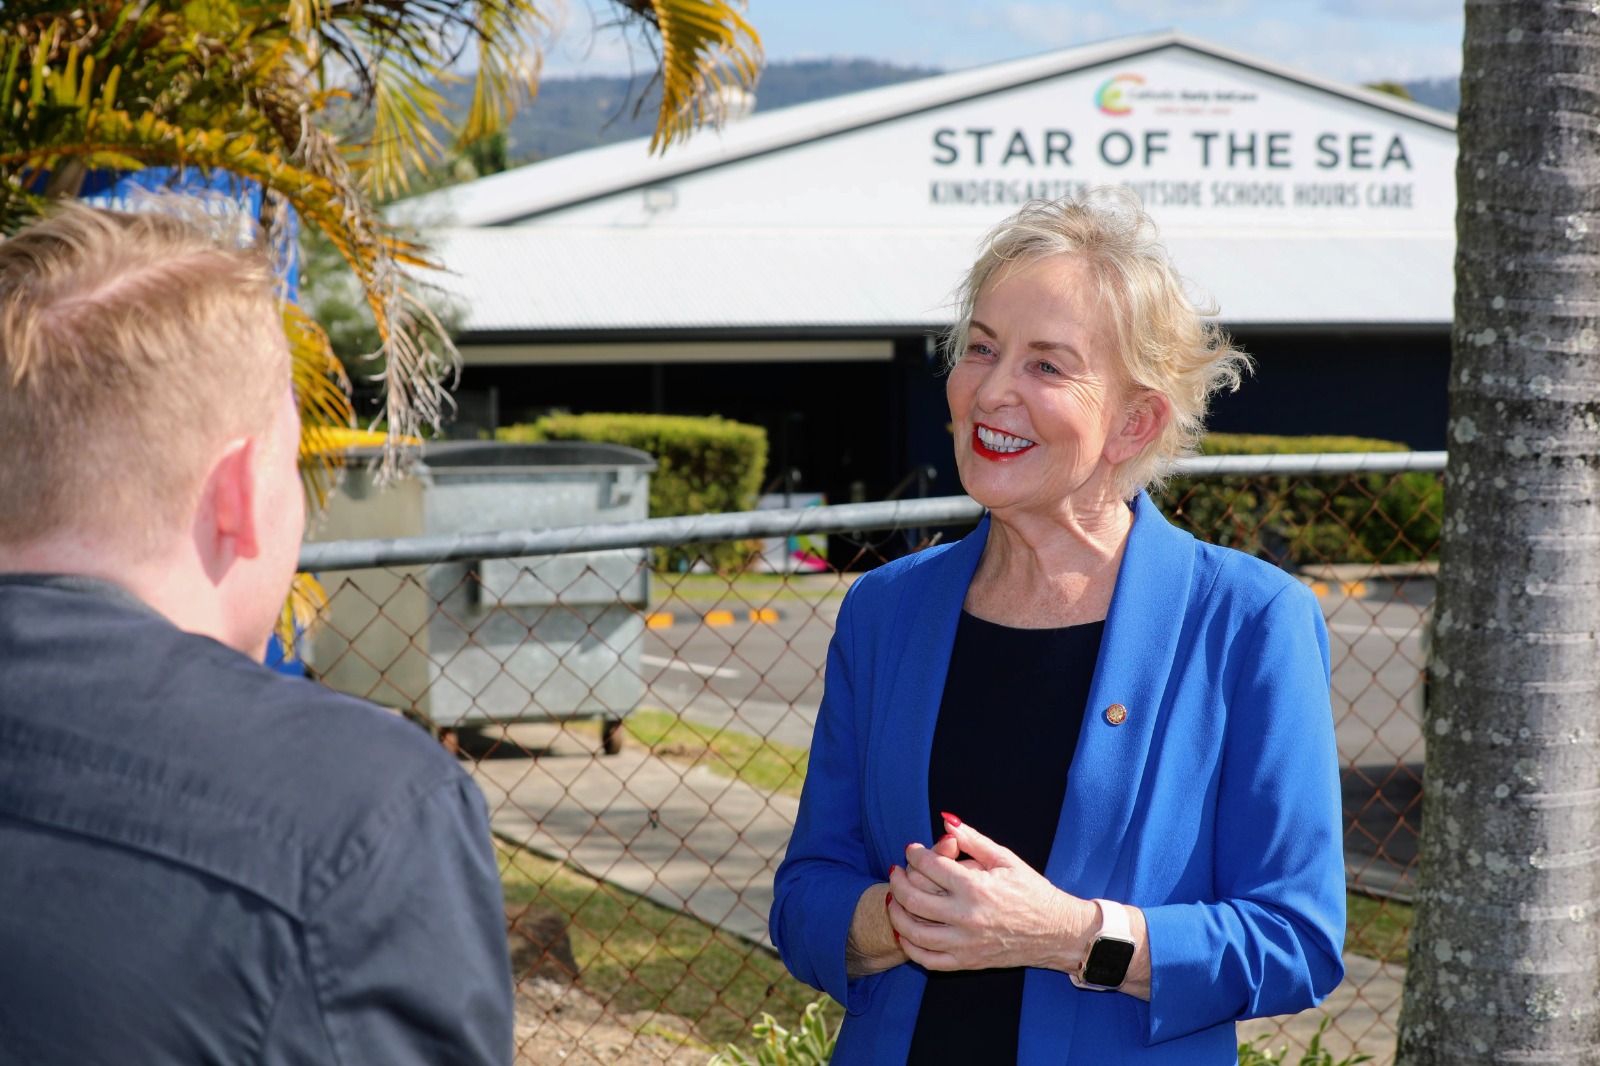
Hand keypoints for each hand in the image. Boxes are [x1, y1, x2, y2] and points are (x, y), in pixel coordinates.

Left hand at [886, 814, 1095, 972]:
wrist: (1055, 931)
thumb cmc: (1031, 890)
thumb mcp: (1004, 858)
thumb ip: (972, 839)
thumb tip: (945, 820)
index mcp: (976, 887)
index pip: (929, 866)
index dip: (914, 854)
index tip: (912, 849)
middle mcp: (966, 916)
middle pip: (913, 898)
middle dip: (898, 881)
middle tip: (896, 871)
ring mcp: (965, 943)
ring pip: (914, 931)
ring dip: (896, 912)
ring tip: (893, 898)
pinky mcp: (967, 962)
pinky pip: (927, 959)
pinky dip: (910, 946)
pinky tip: (904, 931)